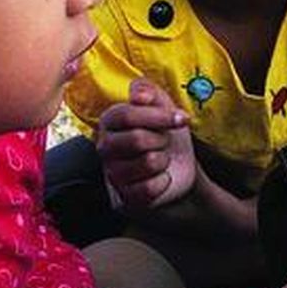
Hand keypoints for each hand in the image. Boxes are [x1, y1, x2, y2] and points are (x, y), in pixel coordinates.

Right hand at [97, 77, 194, 209]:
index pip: (127, 115)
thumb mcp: (163, 106)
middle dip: (162, 140)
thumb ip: (149, 91)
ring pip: (147, 163)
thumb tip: (138, 94)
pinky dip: (164, 181)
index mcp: (110, 121)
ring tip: (161, 159)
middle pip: (136, 139)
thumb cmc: (168, 135)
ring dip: (164, 160)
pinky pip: (149, 188)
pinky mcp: (124, 197)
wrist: (180, 169)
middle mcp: (104, 147)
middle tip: (164, 142)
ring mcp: (112, 174)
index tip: (181, 119)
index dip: (158, 116)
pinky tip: (160, 178)